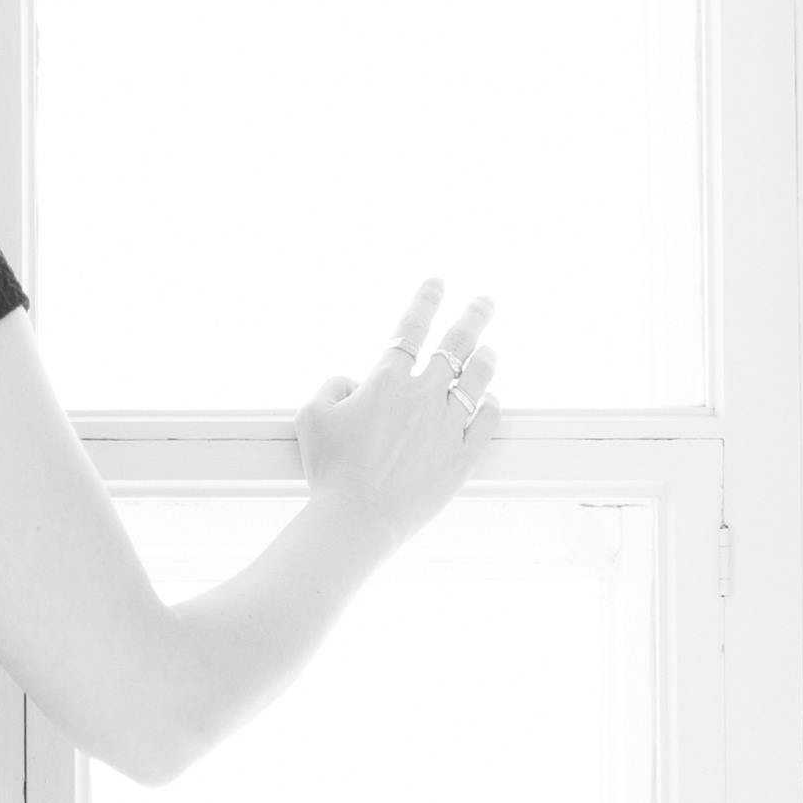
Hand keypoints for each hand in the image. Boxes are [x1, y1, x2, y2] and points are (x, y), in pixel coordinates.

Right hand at [294, 277, 499, 554]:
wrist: (357, 519)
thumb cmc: (329, 470)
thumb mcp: (311, 417)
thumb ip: (332, 387)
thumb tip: (352, 382)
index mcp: (386, 382)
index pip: (411, 329)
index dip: (426, 301)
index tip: (438, 282)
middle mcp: (423, 397)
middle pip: (457, 345)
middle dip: (474, 316)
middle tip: (485, 301)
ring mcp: (446, 427)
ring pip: (478, 380)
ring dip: (486, 360)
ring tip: (490, 350)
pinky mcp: (461, 459)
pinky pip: (487, 424)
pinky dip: (491, 407)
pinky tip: (491, 401)